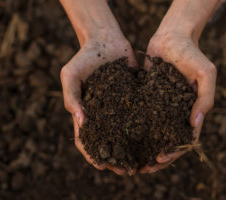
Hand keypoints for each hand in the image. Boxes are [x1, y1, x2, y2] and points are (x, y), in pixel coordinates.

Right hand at [60, 33, 136, 174]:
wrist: (106, 39)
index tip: (101, 165)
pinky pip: (140, 115)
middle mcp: (103, 113)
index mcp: (85, 111)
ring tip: (141, 161)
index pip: (86, 138)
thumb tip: (81, 122)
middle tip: (125, 170)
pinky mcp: (135, 98)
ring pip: (125, 133)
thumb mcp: (70, 75)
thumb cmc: (84, 57)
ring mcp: (119, 107)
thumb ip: (71, 97)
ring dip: (131, 148)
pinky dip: (145, 128)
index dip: (92, 154)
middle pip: (108, 141)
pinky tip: (155, 138)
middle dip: (115, 157)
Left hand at [139, 32, 216, 173]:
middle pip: (167, 140)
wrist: (172, 36)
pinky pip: (140, 115)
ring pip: (153, 132)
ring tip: (131, 159)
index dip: (174, 152)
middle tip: (143, 169)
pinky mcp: (147, 98)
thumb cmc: (192, 53)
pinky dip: (134, 128)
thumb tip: (195, 125)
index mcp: (192, 111)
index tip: (161, 160)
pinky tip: (121, 136)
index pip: (184, 139)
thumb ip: (205, 98)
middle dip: (157, 157)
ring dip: (144, 147)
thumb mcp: (206, 73)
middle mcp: (176, 112)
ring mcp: (161, 106)